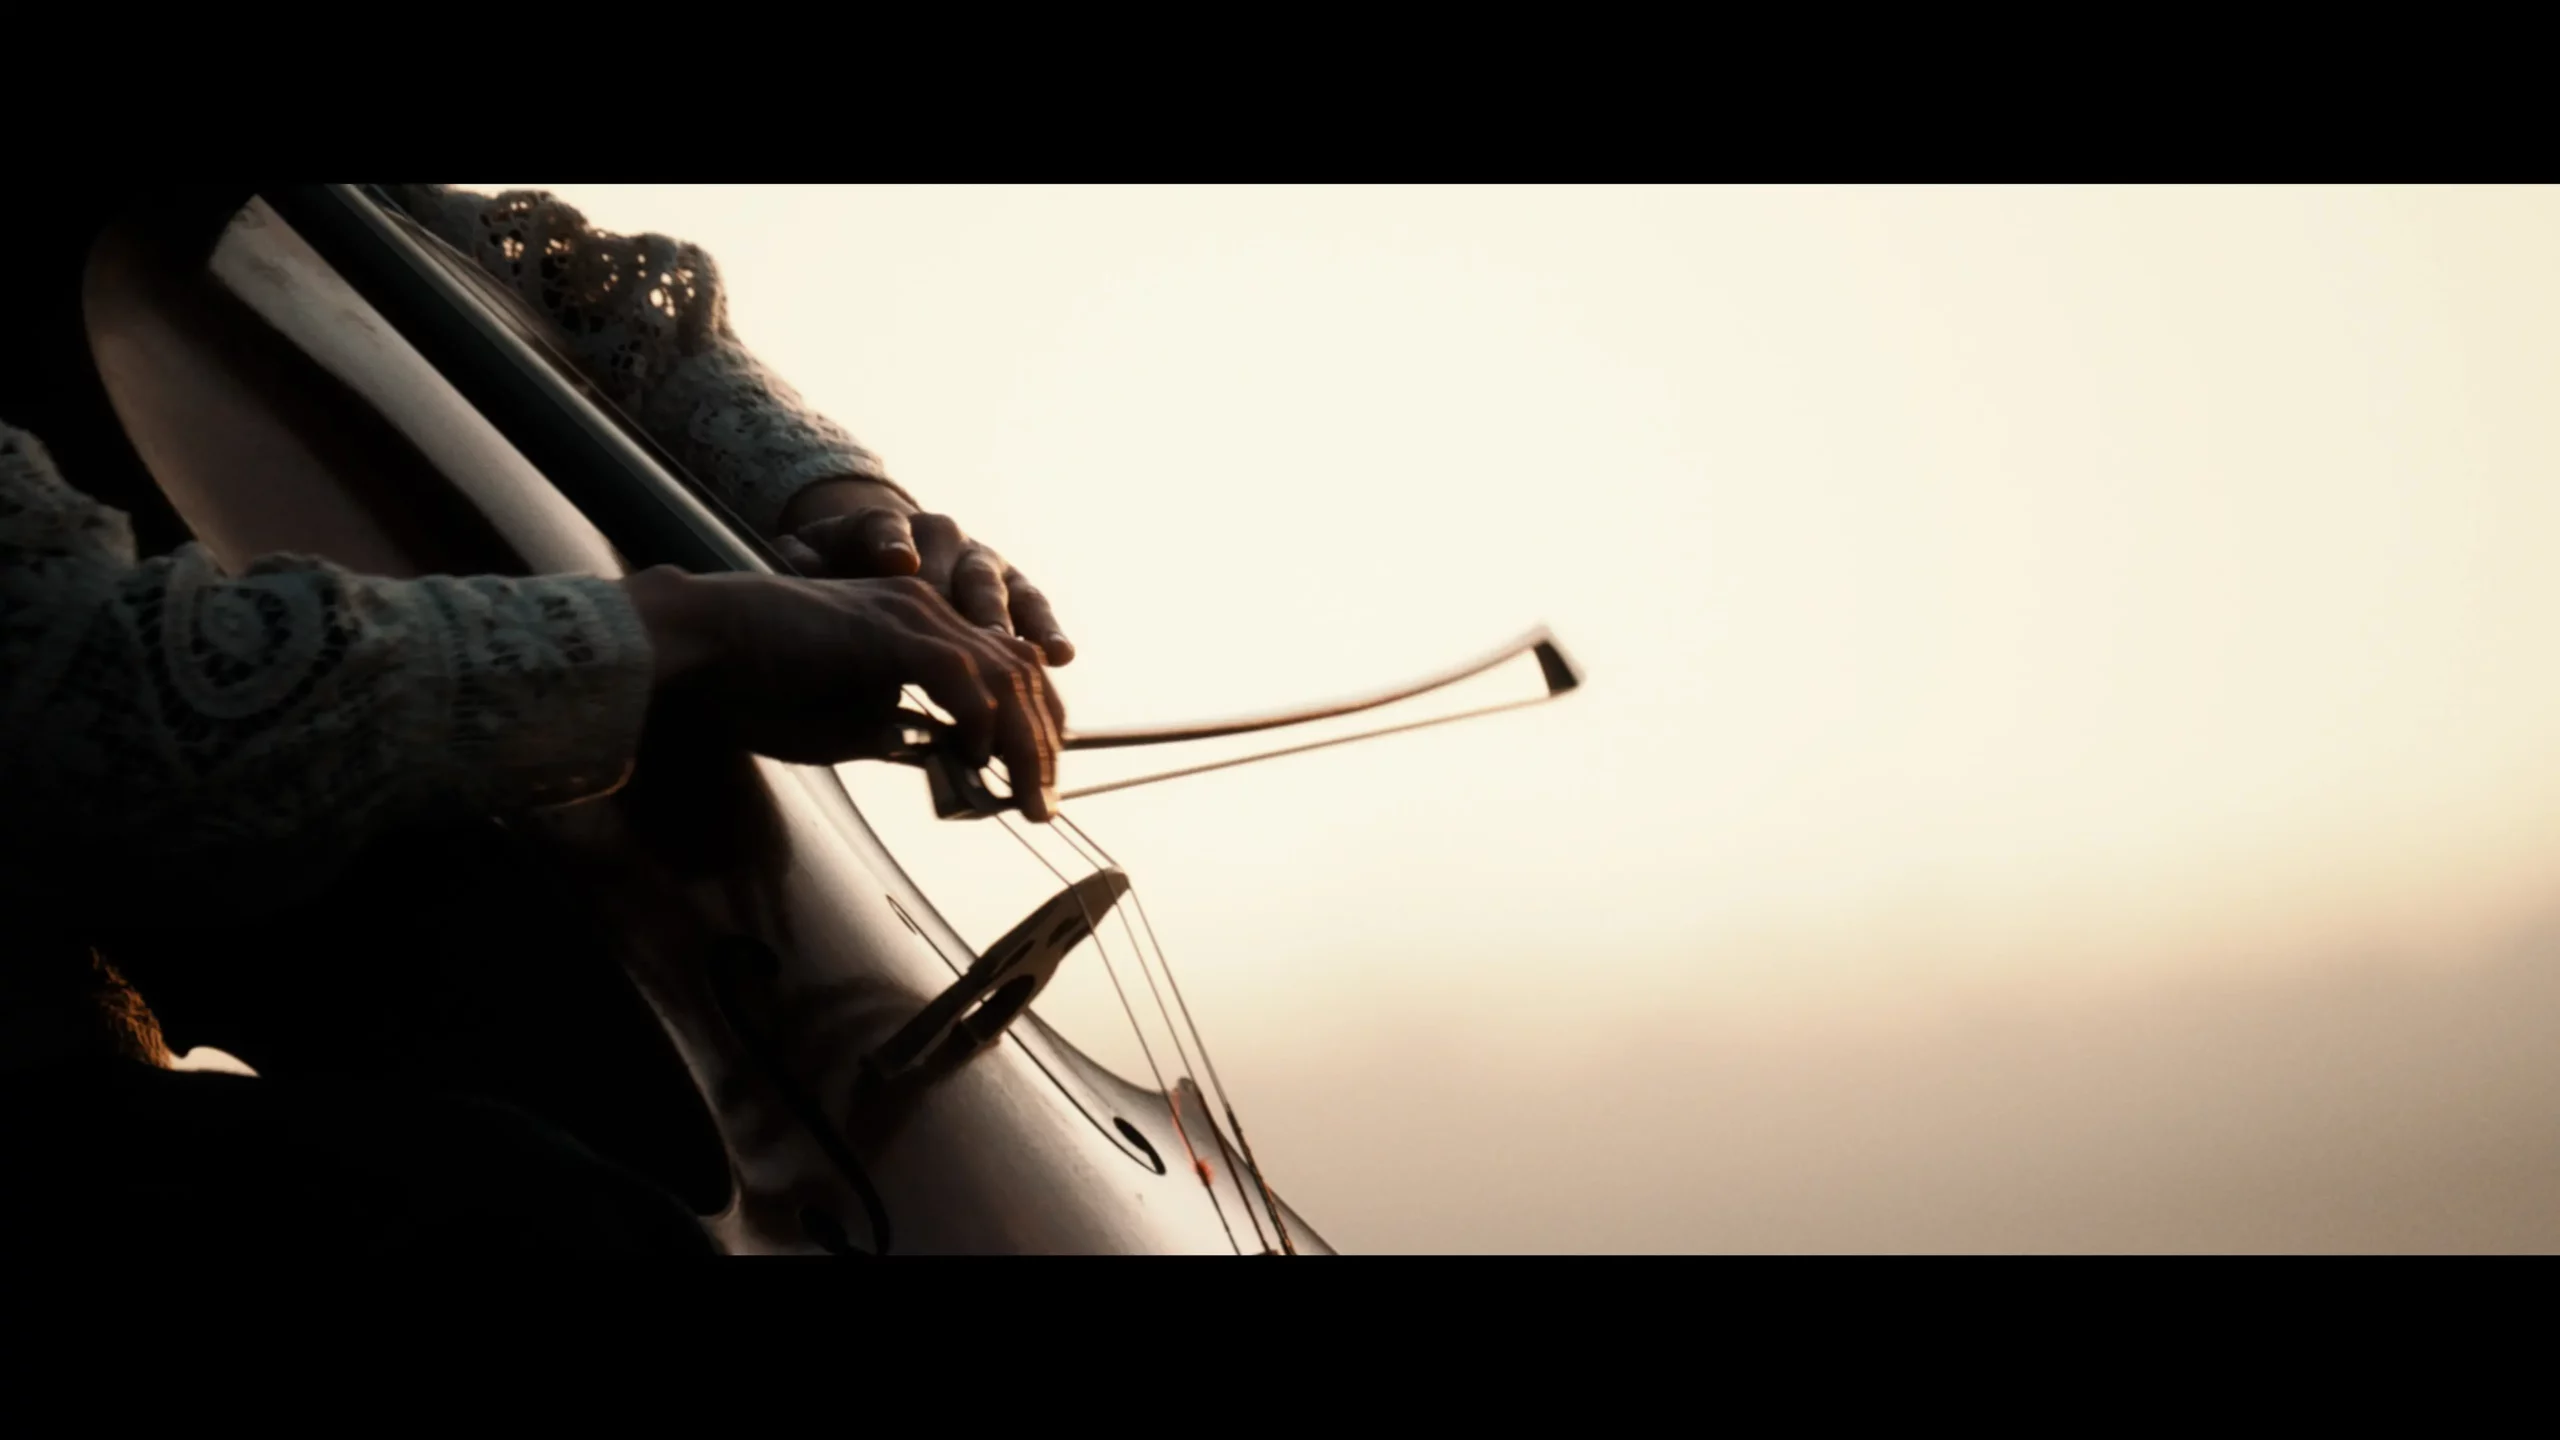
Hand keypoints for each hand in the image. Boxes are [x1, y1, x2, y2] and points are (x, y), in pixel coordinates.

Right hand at [623, 566, 1063, 819]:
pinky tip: (980, 759)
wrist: (701, 647)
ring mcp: (912, 613)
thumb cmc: (757, 685)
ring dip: (1025, 743)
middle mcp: (926, 609)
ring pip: (1003, 675)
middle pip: (1019, 672)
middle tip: (1045, 801)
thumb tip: (948, 763)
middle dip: (1043, 742)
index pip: (1006, 669)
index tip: (1038, 780)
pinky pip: (963, 677)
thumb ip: (899, 736)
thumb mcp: (845, 724)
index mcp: (919, 624)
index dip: (1034, 726)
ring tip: (1028, 795)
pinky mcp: (891, 630)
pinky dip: (981, 722)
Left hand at [774, 479, 1073, 666]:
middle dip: (963, 599)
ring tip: (1023, 655)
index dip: (894, 544)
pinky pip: (1033, 607)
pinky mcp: (1013, 588)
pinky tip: (1059, 657)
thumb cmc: (836, 578)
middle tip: (970, 632)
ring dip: (1008, 623)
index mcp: (883, 526)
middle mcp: (940, 537)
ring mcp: (980, 561)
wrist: (875, 561)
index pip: (887, 529)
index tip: (899, 562)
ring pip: (998, 588)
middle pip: (952, 565)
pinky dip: (1046, 630)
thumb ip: (803, 566)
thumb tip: (792, 560)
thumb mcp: (809, 564)